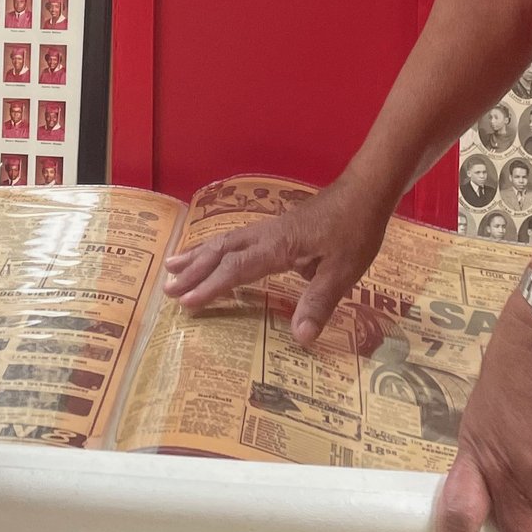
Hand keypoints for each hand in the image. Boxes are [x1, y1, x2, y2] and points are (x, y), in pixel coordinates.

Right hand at [160, 180, 389, 349]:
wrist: (364, 193)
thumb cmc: (354, 231)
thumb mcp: (343, 271)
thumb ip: (319, 302)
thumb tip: (300, 338)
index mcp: (278, 247)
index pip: (237, 268)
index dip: (211, 286)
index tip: (187, 302)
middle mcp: (266, 235)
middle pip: (221, 251)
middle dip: (193, 270)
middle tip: (167, 289)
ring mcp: (269, 229)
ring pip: (225, 241)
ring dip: (198, 255)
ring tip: (172, 266)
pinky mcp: (276, 228)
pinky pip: (236, 238)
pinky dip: (216, 248)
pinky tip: (212, 252)